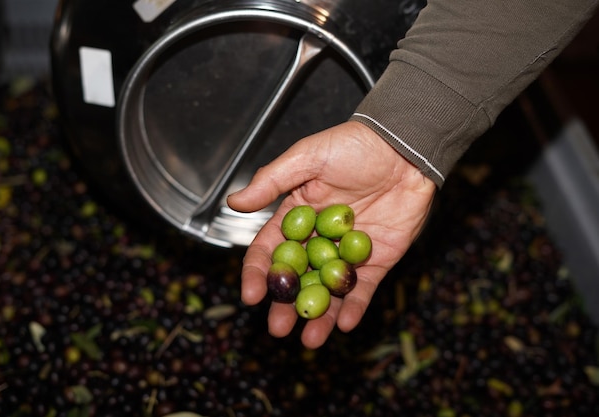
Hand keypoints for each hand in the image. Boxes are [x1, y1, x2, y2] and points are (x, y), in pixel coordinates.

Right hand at [227, 121, 436, 348]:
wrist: (403, 147)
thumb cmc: (353, 145)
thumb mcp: (306, 157)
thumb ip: (271, 181)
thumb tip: (234, 202)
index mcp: (295, 217)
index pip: (270, 250)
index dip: (258, 272)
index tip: (251, 295)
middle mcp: (318, 239)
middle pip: (297, 278)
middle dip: (286, 304)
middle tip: (278, 328)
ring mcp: (346, 252)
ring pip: (327, 289)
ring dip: (319, 315)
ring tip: (309, 340)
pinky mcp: (376, 260)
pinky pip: (363, 288)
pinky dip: (354, 306)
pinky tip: (344, 324)